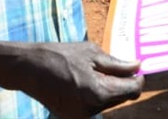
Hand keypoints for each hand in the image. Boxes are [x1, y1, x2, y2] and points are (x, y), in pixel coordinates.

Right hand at [20, 41, 142, 117]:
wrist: (28, 68)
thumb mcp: (92, 53)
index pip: (132, 90)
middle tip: (119, 66)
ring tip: (95, 71)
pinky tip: (86, 80)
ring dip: (109, 89)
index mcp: (99, 92)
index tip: (138, 68)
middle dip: (123, 83)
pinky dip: (96, 95)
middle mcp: (92, 109)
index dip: (138, 79)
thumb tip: (138, 66)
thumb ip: (118, 64)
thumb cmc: (60, 56)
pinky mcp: (72, 117)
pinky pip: (94, 106)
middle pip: (121, 98)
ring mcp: (81, 116)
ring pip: (108, 103)